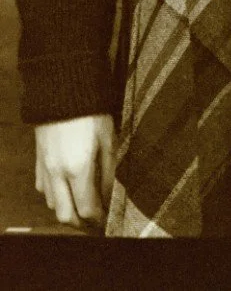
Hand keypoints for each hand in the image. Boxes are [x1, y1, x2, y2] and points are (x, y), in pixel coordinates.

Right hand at [35, 114, 116, 229]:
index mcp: (78, 169)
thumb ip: (107, 172)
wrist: (63, 90)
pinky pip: (44, 190)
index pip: (86, 209)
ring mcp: (45, 169)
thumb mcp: (108, 139)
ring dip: (67, 210)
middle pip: (65, 216)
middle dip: (81, 223)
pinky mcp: (38, 162)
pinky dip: (55, 196)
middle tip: (94, 219)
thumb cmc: (91, 112)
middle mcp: (57, 174)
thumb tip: (108, 196)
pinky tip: (67, 188)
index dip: (97, 219)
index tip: (106, 218)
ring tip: (82, 204)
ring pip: (52, 205)